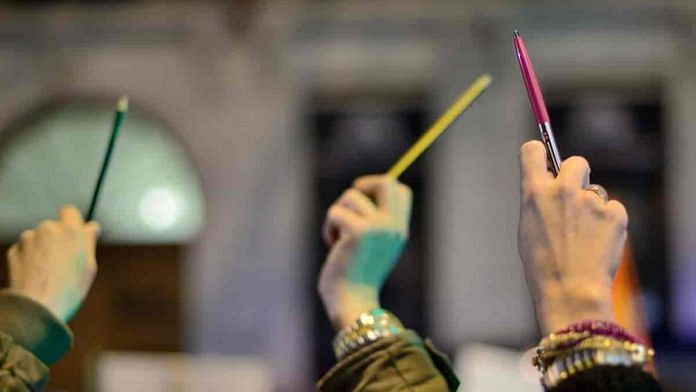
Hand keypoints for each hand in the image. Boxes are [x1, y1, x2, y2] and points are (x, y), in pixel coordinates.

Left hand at [7, 205, 99, 322]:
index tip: (74, 234)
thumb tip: (91, 227)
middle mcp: (48, 228)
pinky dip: (29, 259)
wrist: (37, 308)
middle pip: (54, 227)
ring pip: (38, 239)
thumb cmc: (67, 291)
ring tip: (48, 273)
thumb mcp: (88, 267)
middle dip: (57, 239)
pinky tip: (36, 276)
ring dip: (42, 249)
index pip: (70, 212)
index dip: (73, 223)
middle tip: (64, 262)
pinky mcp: (14, 251)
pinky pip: (25, 250)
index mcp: (71, 231)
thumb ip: (88, 242)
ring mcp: (28, 239)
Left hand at [318, 175, 411, 329]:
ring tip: (337, 238)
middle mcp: (393, 227)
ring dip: (338, 214)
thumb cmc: (355, 277)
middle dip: (364, 185)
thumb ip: (372, 222)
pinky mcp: (357, 232)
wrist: (352, 303)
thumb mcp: (371, 247)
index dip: (380, 187)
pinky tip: (333, 246)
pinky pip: (335, 212)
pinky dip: (328, 227)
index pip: (401, 192)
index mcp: (399, 231)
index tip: (363, 197)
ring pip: (351, 197)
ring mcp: (378, 228)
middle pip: (386, 183)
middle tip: (348, 204)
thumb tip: (359, 192)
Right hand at [518, 141, 627, 333]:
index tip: (543, 160)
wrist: (571, 291)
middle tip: (573, 197)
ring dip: (591, 206)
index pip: (533, 151)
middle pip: (575, 162)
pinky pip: (612, 209)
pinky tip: (598, 243)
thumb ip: (539, 202)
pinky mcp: (615, 213)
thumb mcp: (528, 228)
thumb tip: (550, 187)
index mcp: (534, 192)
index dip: (539, 153)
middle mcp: (563, 190)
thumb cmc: (543, 266)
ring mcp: (591, 200)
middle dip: (575, 174)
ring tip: (583, 237)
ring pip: (595, 191)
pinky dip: (608, 223)